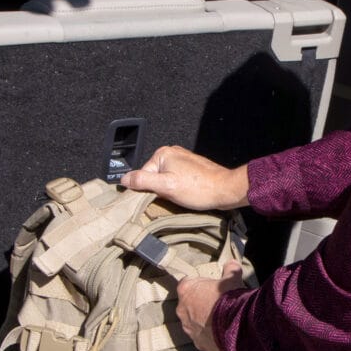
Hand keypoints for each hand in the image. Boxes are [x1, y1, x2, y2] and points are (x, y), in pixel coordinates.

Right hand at [120, 146, 248, 210]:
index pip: (142, 175)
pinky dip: (178, 189)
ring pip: (165, 181)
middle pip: (153, 178)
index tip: (160, 197)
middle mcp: (172, 153)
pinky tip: (187, 194)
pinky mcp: (190, 169)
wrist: (225, 190)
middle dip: (160, 190)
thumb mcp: (166, 187)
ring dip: (169, 191)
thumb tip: (124, 180)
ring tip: (182, 195)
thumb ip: (142, 182)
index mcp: (163, 154)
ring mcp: (182, 160)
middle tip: (173, 197)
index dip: (149, 190)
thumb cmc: (199, 188)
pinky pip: (176, 180)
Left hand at [176, 261, 245, 350]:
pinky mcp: (198, 343)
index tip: (211, 286)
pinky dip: (210, 335)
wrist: (237, 327)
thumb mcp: (232, 280)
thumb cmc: (230, 299)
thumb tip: (232, 264)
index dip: (200, 284)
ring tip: (222, 320)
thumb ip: (230, 270)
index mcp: (186, 290)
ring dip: (204, 321)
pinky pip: (203, 337)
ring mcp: (189, 329)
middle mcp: (182, 310)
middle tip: (218, 303)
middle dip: (200, 304)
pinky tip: (223, 333)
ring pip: (194, 322)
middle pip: (189, 304)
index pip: (187, 283)